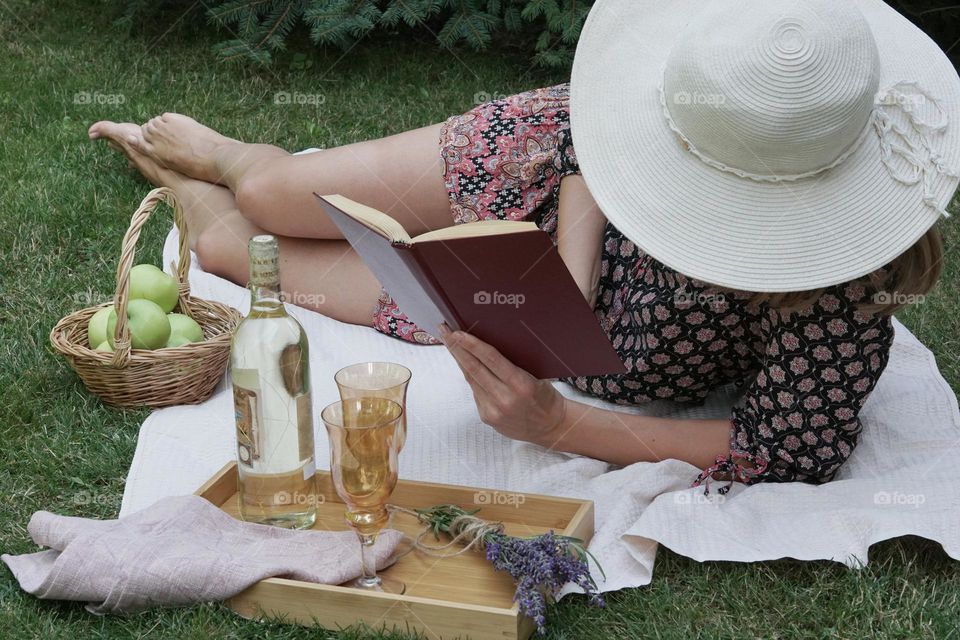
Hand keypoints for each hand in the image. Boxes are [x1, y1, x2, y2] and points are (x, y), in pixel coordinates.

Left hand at [439, 325, 566, 446]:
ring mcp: (493, 410)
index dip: (472, 345)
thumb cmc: (544, 398)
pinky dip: (471, 378)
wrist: (550, 428)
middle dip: (457, 348)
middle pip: (474, 369)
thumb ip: (513, 366)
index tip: (457, 332)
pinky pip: (475, 392)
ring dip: (460, 361)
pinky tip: (466, 366)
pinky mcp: (487, 417)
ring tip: (451, 344)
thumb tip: (487, 347)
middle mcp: (505, 398)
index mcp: (521, 384)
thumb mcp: (536, 377)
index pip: (491, 359)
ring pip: (471, 380)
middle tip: (445, 332)